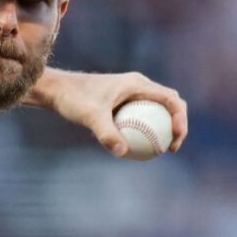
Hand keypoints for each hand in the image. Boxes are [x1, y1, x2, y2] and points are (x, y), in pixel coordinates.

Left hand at [46, 70, 187, 156]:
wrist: (55, 91)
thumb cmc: (72, 98)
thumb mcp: (89, 116)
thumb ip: (106, 132)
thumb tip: (122, 152)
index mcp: (137, 83)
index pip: (171, 99)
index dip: (180, 118)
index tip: (175, 137)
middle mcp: (137, 86)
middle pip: (168, 105)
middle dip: (177, 125)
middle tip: (172, 148)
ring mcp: (130, 94)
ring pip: (155, 112)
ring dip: (162, 129)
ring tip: (161, 151)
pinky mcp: (121, 103)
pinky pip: (140, 117)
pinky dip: (145, 131)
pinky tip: (138, 150)